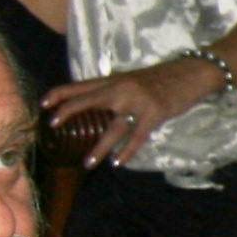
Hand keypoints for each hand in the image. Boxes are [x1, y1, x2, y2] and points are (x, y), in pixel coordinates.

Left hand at [45, 55, 223, 166]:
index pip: (81, 85)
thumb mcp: (134, 80)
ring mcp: (139, 101)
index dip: (60, 93)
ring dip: (99, 147)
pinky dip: (127, 151)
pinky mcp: (155, 112)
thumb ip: (114, 91)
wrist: (194, 72)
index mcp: (115, 80)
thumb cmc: (165, 78)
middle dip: (69, 112)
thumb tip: (96, 105)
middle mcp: (122, 88)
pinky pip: (137, 136)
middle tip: (53, 125)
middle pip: (89, 100)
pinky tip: (118, 162)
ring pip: (112, 127)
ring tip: (88, 164)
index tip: (43, 104)